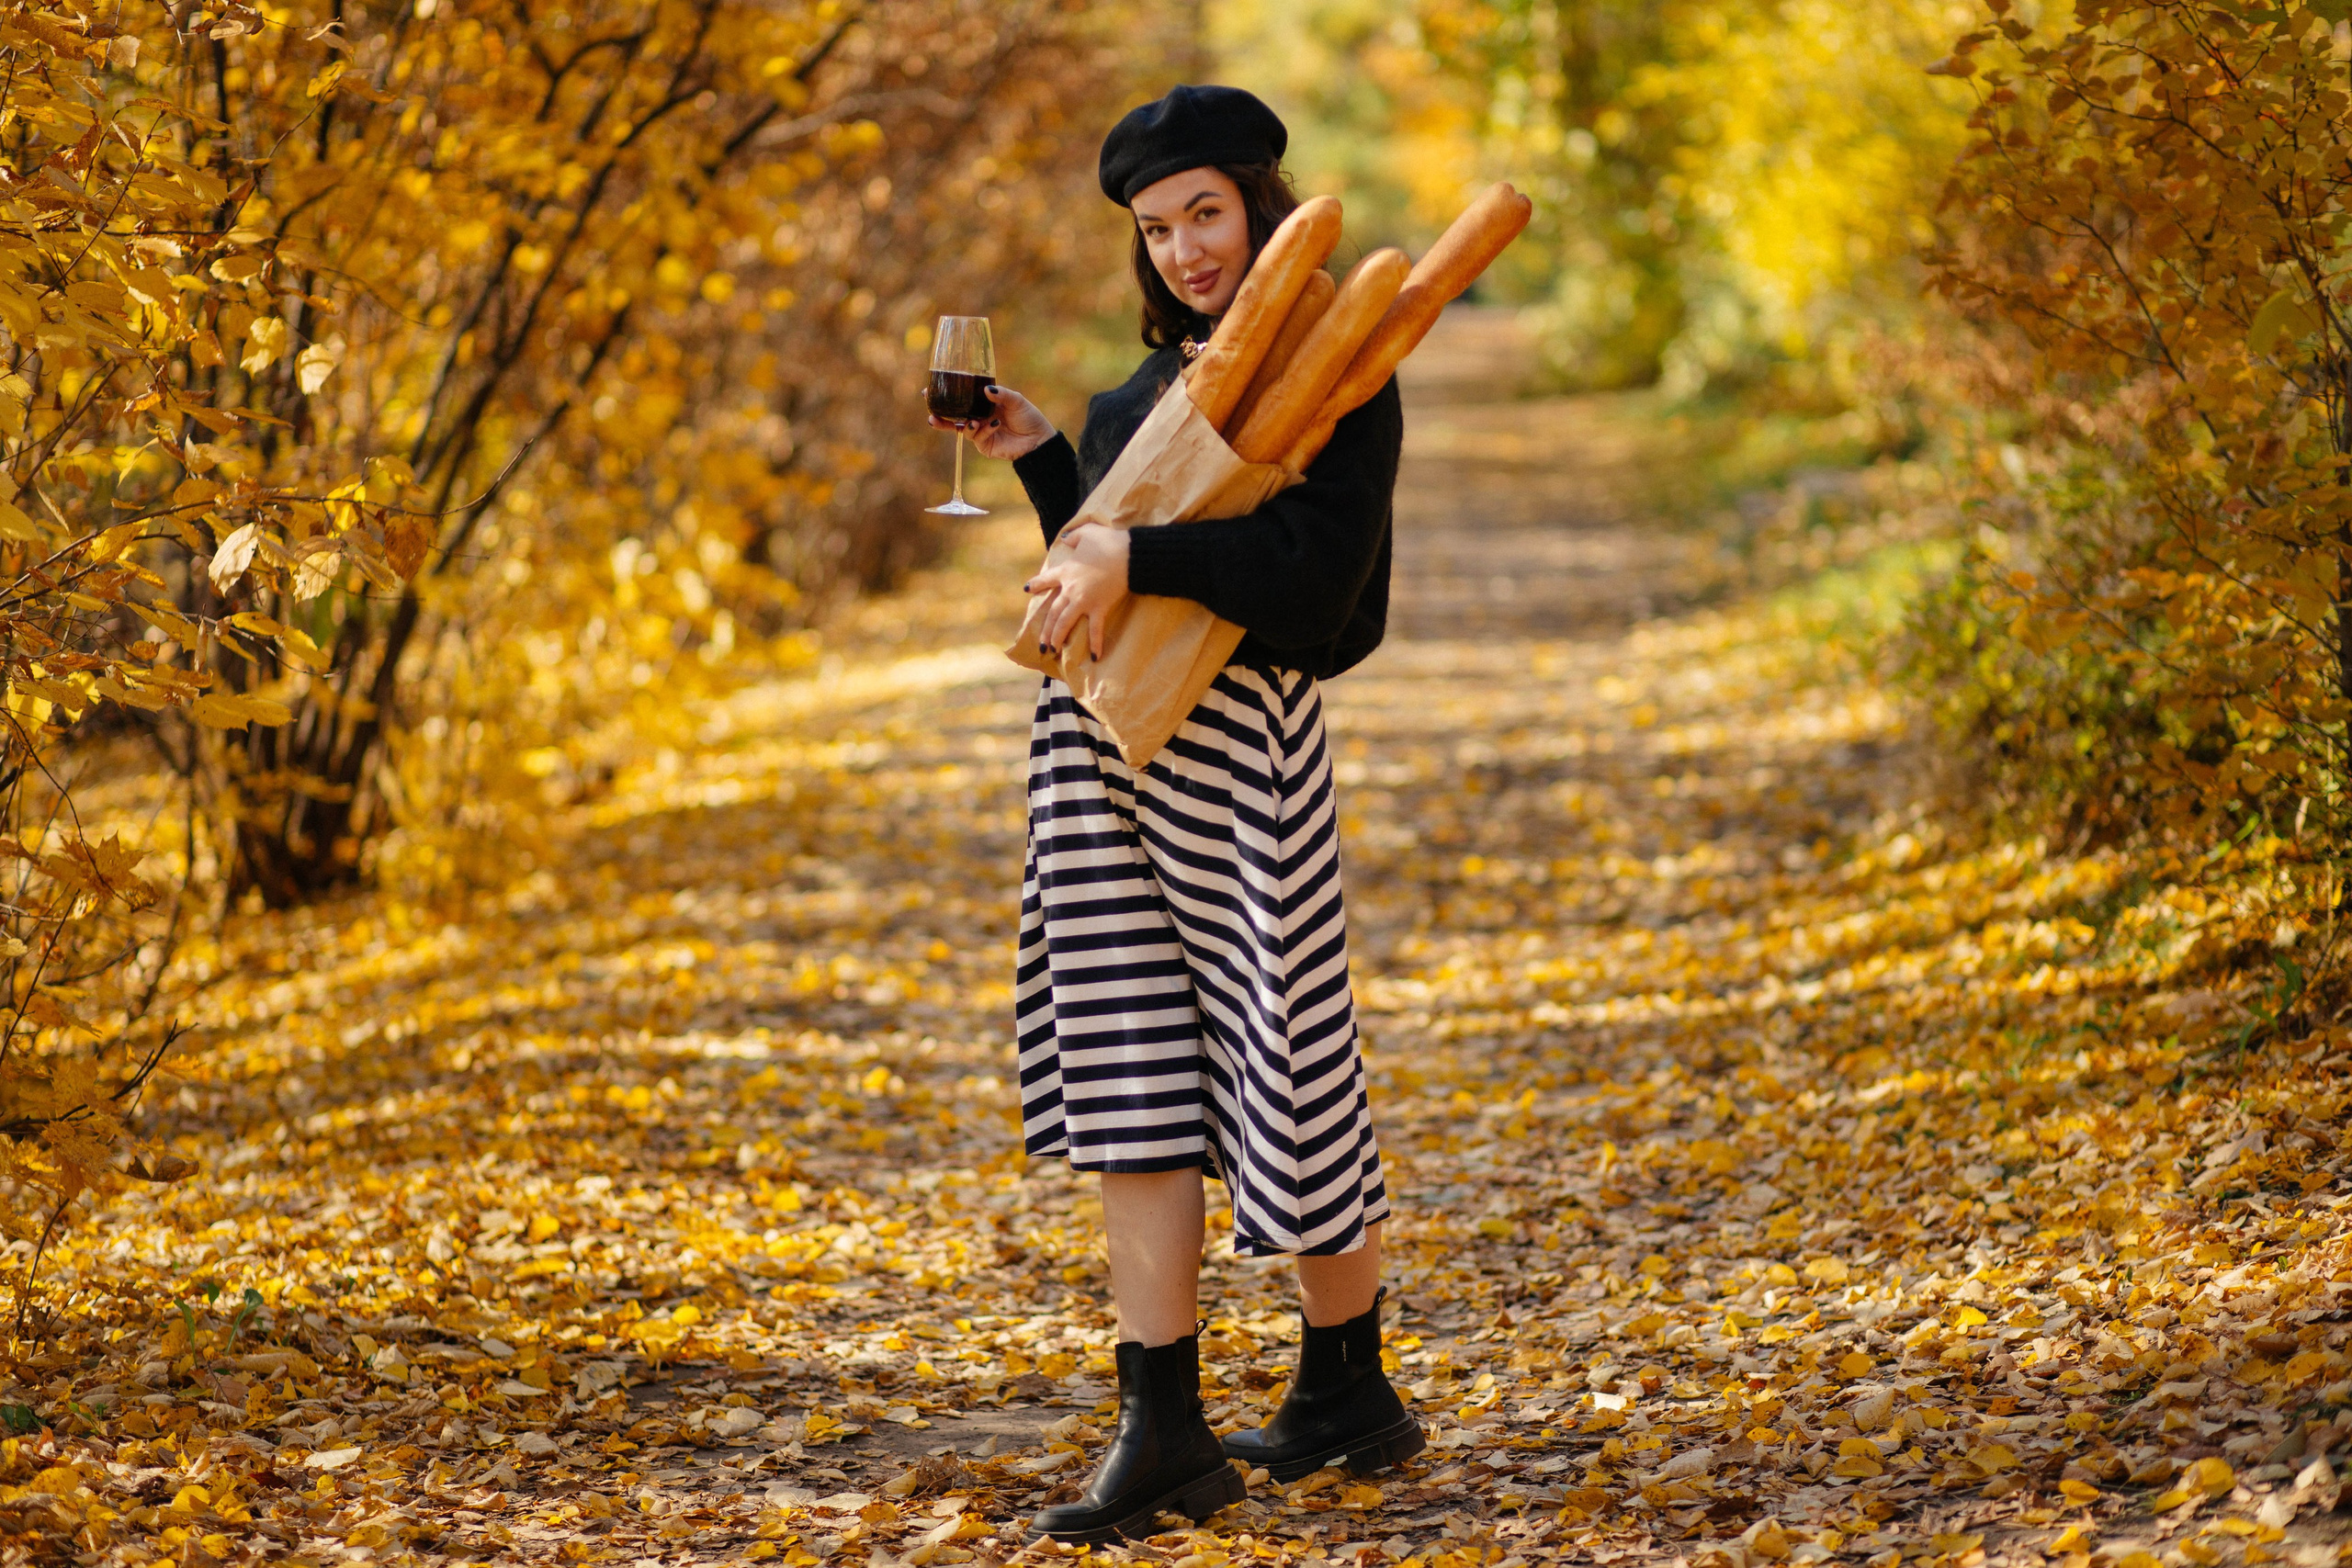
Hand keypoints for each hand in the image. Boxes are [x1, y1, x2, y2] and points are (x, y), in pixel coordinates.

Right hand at [928, 384, 1055, 459]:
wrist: (1038, 439)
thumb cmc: (1029, 417)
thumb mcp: (1016, 400)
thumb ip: (1001, 394)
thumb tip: (986, 390)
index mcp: (982, 403)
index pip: (960, 398)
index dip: (944, 396)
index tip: (928, 391)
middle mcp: (978, 416)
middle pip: (953, 417)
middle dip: (940, 416)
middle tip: (932, 414)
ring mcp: (980, 432)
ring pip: (962, 429)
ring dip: (965, 425)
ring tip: (972, 421)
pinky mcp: (984, 445)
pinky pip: (977, 437)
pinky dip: (983, 430)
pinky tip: (994, 425)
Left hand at [1026, 523, 1129, 660]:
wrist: (1128, 555)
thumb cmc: (1108, 542)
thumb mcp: (1087, 532)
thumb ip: (1073, 537)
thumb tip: (1066, 539)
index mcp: (1066, 571)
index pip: (1046, 579)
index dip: (1036, 584)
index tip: (1027, 590)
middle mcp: (1071, 589)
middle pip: (1053, 612)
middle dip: (1045, 629)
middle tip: (1041, 643)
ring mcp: (1084, 600)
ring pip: (1065, 623)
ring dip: (1057, 638)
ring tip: (1052, 650)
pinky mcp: (1100, 607)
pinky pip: (1095, 629)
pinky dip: (1095, 644)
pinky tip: (1094, 657)